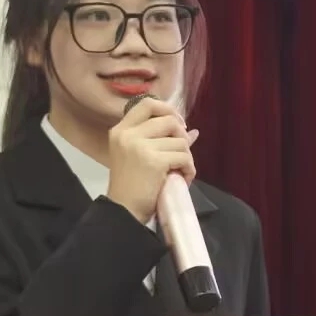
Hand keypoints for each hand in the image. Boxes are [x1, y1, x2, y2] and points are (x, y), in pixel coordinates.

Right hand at [105, 97, 199, 224]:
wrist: (124, 211)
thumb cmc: (131, 186)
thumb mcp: (141, 157)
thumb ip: (163, 140)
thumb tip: (194, 132)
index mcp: (120, 130)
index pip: (147, 103)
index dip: (167, 110)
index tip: (177, 124)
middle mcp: (127, 134)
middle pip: (168, 119)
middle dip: (181, 135)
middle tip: (182, 152)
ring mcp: (139, 146)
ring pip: (180, 140)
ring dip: (186, 157)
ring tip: (179, 171)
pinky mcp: (154, 160)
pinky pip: (184, 156)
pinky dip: (189, 169)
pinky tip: (182, 179)